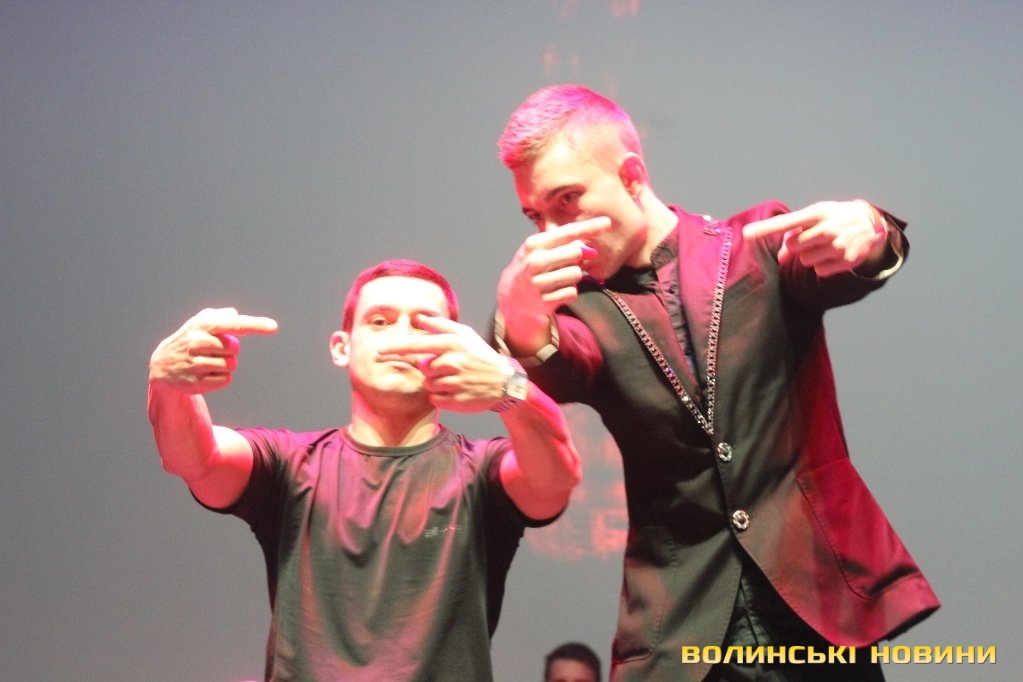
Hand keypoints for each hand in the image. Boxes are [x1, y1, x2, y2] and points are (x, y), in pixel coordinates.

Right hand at [148, 307, 277, 394]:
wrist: (162, 364)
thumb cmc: (190, 339)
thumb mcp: (201, 322)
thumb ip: (221, 317)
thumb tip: (235, 315)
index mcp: (202, 325)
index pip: (234, 324)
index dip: (255, 325)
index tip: (273, 327)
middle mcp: (197, 342)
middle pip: (235, 348)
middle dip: (229, 350)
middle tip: (212, 349)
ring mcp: (195, 364)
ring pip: (231, 365)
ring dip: (225, 364)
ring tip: (207, 362)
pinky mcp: (196, 383)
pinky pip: (226, 380)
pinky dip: (221, 377)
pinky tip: (205, 373)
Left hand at [377, 315, 513, 412]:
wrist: (505, 381)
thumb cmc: (481, 355)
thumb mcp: (465, 335)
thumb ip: (440, 325)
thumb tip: (418, 317)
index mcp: (452, 343)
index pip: (418, 345)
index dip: (397, 348)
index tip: (380, 351)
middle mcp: (453, 362)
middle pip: (424, 368)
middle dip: (431, 369)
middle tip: (449, 368)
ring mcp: (456, 382)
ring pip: (429, 384)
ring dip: (437, 383)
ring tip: (455, 379)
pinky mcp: (458, 400)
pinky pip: (435, 399)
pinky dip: (441, 396)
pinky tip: (456, 391)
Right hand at [496, 216, 608, 348]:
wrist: (511, 295)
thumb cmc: (531, 267)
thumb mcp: (540, 250)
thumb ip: (564, 245)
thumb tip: (590, 251)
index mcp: (534, 244)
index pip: (568, 232)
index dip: (589, 226)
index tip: (608, 222)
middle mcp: (535, 262)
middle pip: (575, 253)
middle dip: (576, 258)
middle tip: (565, 263)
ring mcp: (539, 283)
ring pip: (576, 274)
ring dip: (572, 277)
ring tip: (557, 279)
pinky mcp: (545, 301)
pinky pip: (573, 292)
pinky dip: (569, 292)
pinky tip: (556, 291)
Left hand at [742, 200, 888, 276]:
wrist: (872, 224)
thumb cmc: (835, 217)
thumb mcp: (817, 214)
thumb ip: (795, 230)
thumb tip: (781, 256)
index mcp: (817, 213)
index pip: (785, 222)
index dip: (765, 229)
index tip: (746, 233)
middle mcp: (827, 229)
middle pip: (792, 247)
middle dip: (796, 246)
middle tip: (810, 239)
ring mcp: (837, 246)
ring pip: (804, 261)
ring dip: (810, 256)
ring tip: (824, 245)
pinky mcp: (846, 261)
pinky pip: (819, 271)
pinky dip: (823, 266)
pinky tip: (833, 255)